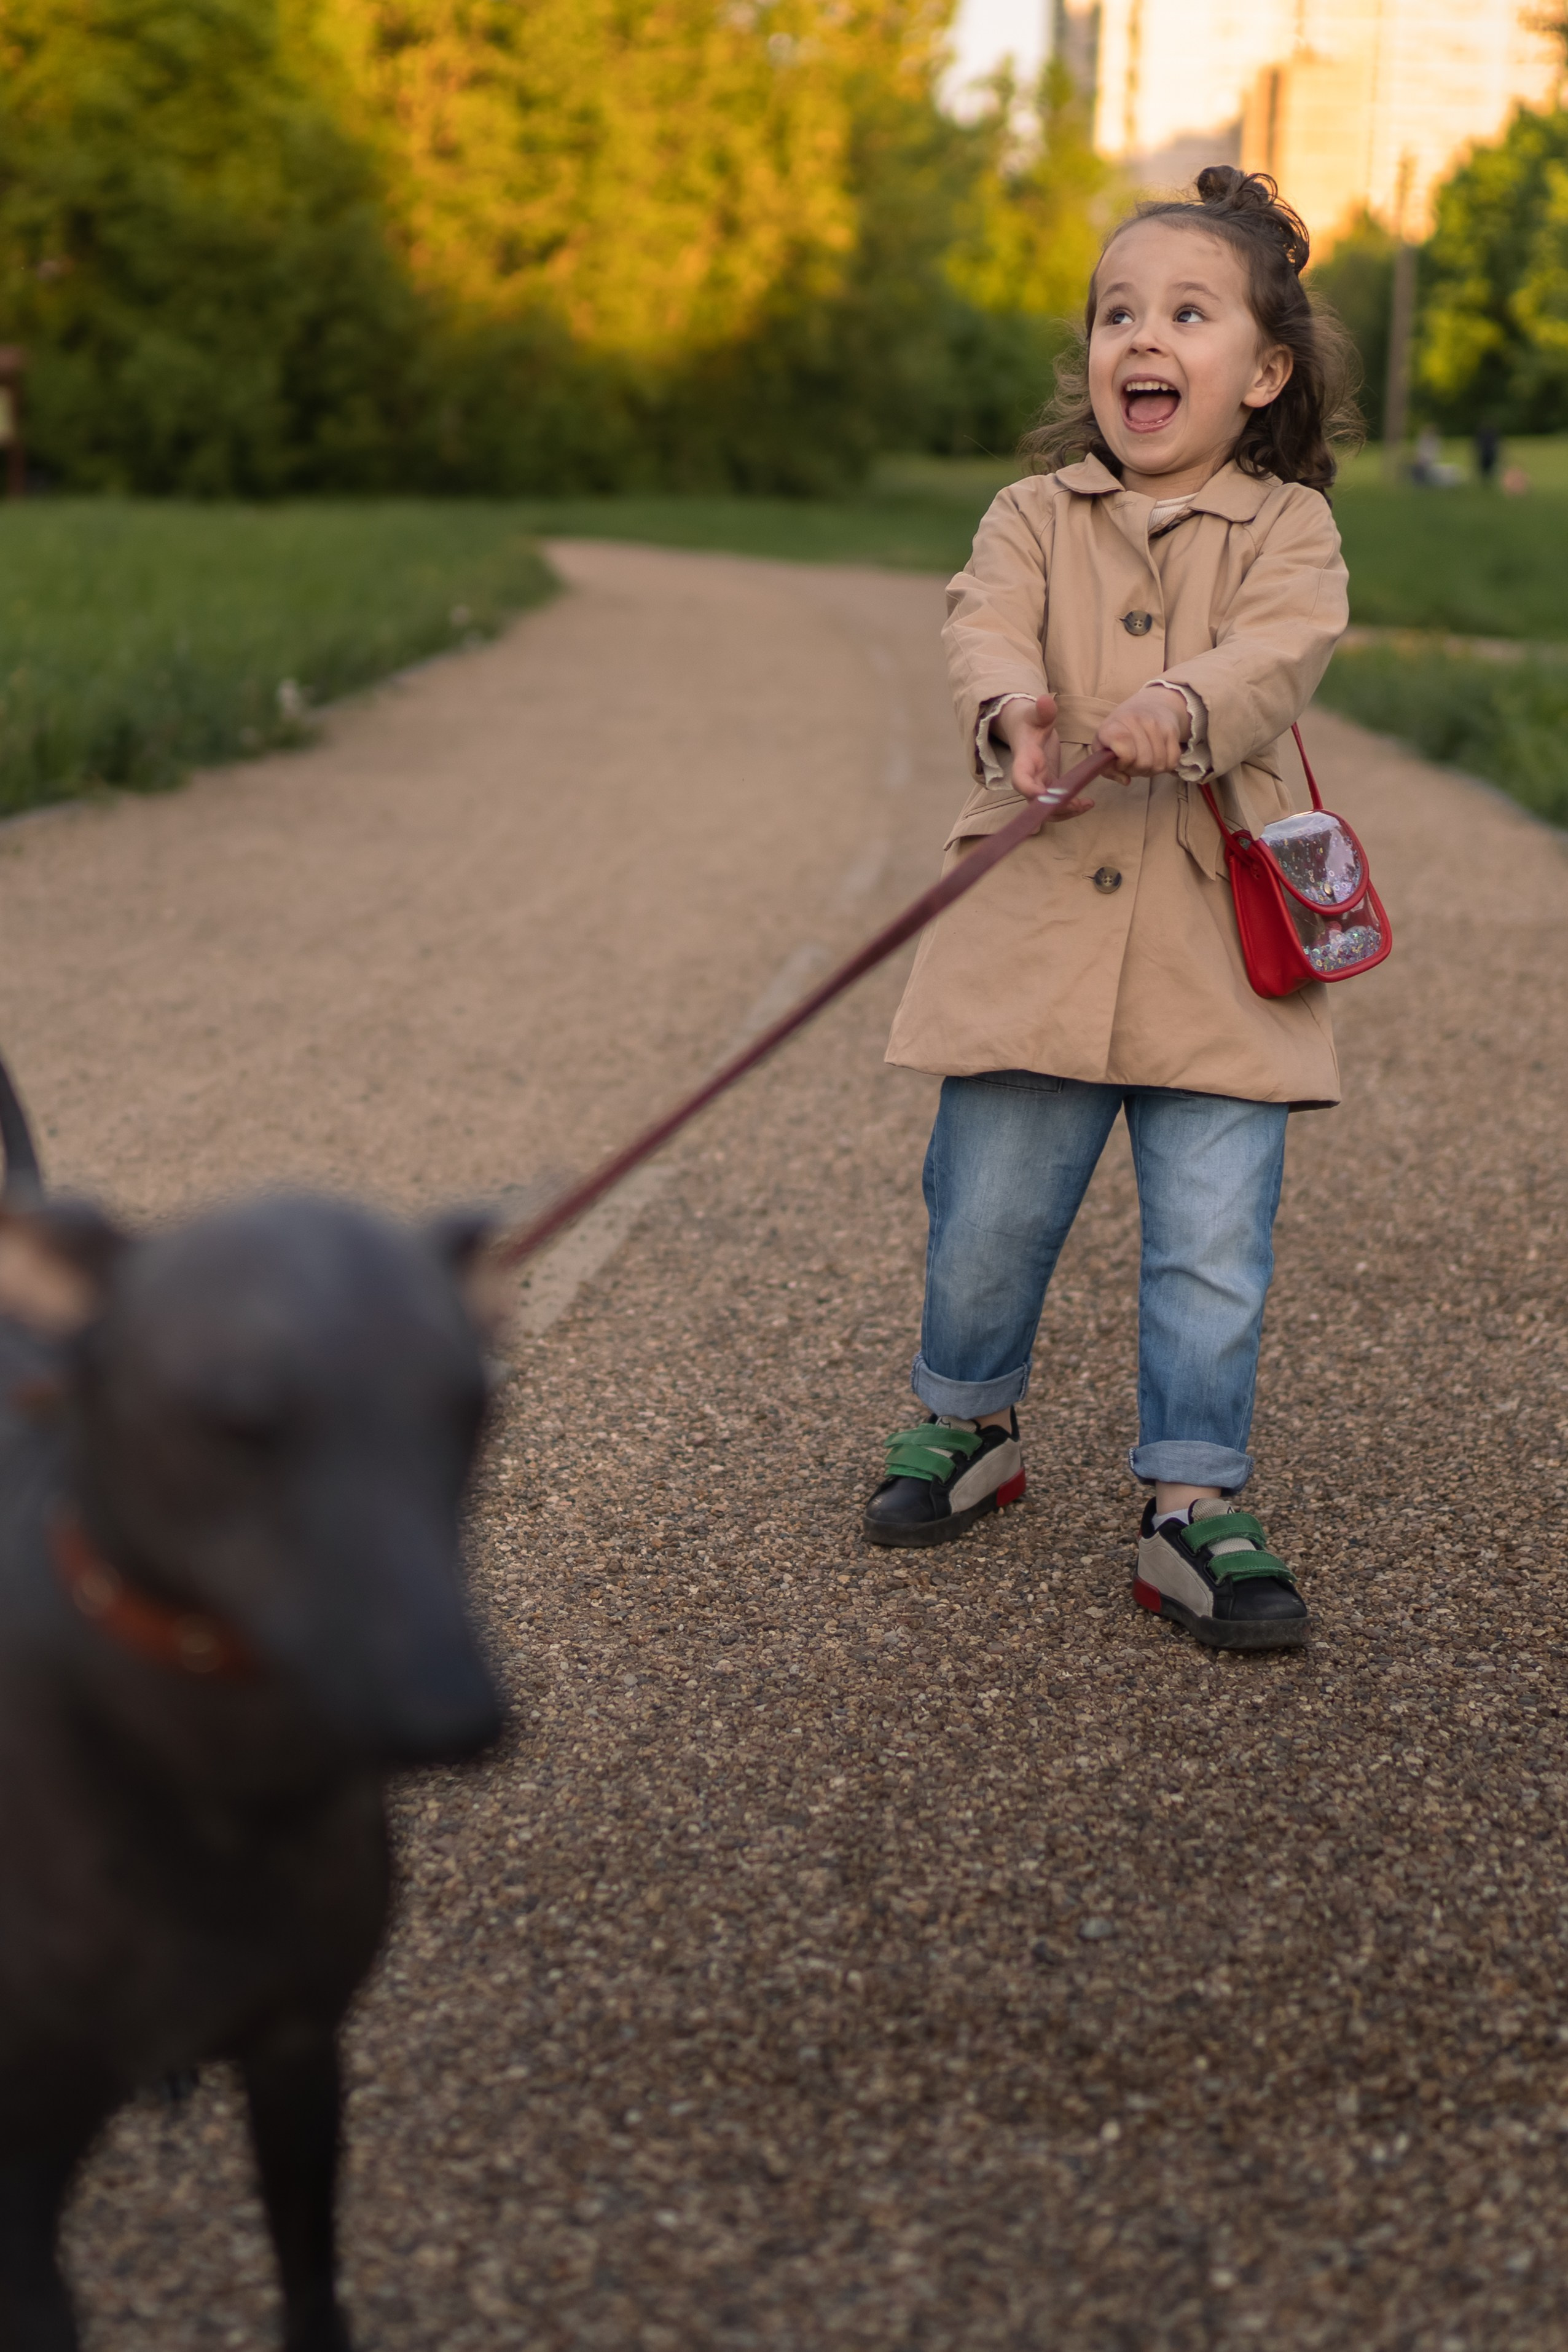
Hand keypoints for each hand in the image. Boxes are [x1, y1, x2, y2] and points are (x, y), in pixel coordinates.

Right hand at [992, 694, 1094, 821]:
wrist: (1027, 728)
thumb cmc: (1030, 720)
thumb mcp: (1036, 713)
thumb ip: (1042, 710)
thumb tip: (1045, 700)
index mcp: (1023, 761)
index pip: (1020, 780)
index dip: (1030, 791)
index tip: (1045, 796)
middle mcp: (1029, 777)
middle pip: (1035, 802)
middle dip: (1055, 808)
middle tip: (1077, 804)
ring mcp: (1039, 784)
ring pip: (1047, 808)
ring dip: (1066, 812)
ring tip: (1086, 805)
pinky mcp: (1049, 785)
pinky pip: (1057, 804)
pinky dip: (1071, 807)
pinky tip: (1087, 803)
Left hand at [1095, 684, 1189, 777]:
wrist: (1150, 704)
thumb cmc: (1120, 730)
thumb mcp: (1103, 746)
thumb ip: (1107, 768)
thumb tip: (1125, 781)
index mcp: (1114, 726)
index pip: (1126, 754)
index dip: (1122, 764)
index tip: (1119, 760)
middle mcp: (1137, 721)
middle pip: (1144, 763)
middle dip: (1137, 769)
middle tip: (1132, 762)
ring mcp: (1157, 725)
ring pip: (1159, 765)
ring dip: (1150, 769)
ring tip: (1143, 759)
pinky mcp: (1173, 731)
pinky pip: (1172, 762)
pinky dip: (1164, 766)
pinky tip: (1156, 757)